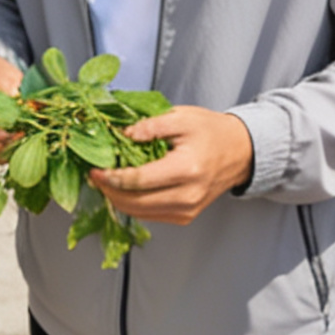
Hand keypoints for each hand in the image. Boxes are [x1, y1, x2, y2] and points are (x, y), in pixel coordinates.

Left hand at [91, 106, 253, 224]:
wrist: (240, 152)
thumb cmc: (211, 132)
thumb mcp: (182, 117)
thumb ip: (151, 125)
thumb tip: (123, 134)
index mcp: (187, 168)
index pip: (139, 180)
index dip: (111, 176)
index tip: (95, 168)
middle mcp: (188, 195)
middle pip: (135, 203)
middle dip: (109, 191)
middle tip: (94, 176)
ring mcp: (188, 210)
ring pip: (140, 213)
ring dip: (118, 200)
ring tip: (105, 182)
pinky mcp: (186, 216)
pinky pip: (151, 216)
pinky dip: (133, 205)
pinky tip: (123, 190)